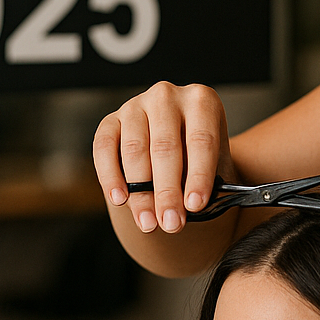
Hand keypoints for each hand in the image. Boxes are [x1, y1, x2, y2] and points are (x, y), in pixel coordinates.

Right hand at [93, 82, 235, 233]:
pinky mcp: (110, 120)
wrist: (175, 150)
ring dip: (141, 193)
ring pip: (135, 150)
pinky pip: (104, 148)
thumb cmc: (199, 160)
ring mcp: (135, 105)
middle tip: (172, 224)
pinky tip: (120, 200)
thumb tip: (191, 207)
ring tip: (149, 222)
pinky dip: (110, 176)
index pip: (201, 140)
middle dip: (168, 192)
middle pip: (166, 147)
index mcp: (202, 100)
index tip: (195, 206)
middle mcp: (167, 96)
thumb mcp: (214, 167)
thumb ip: (207, 183)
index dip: (198, 175)